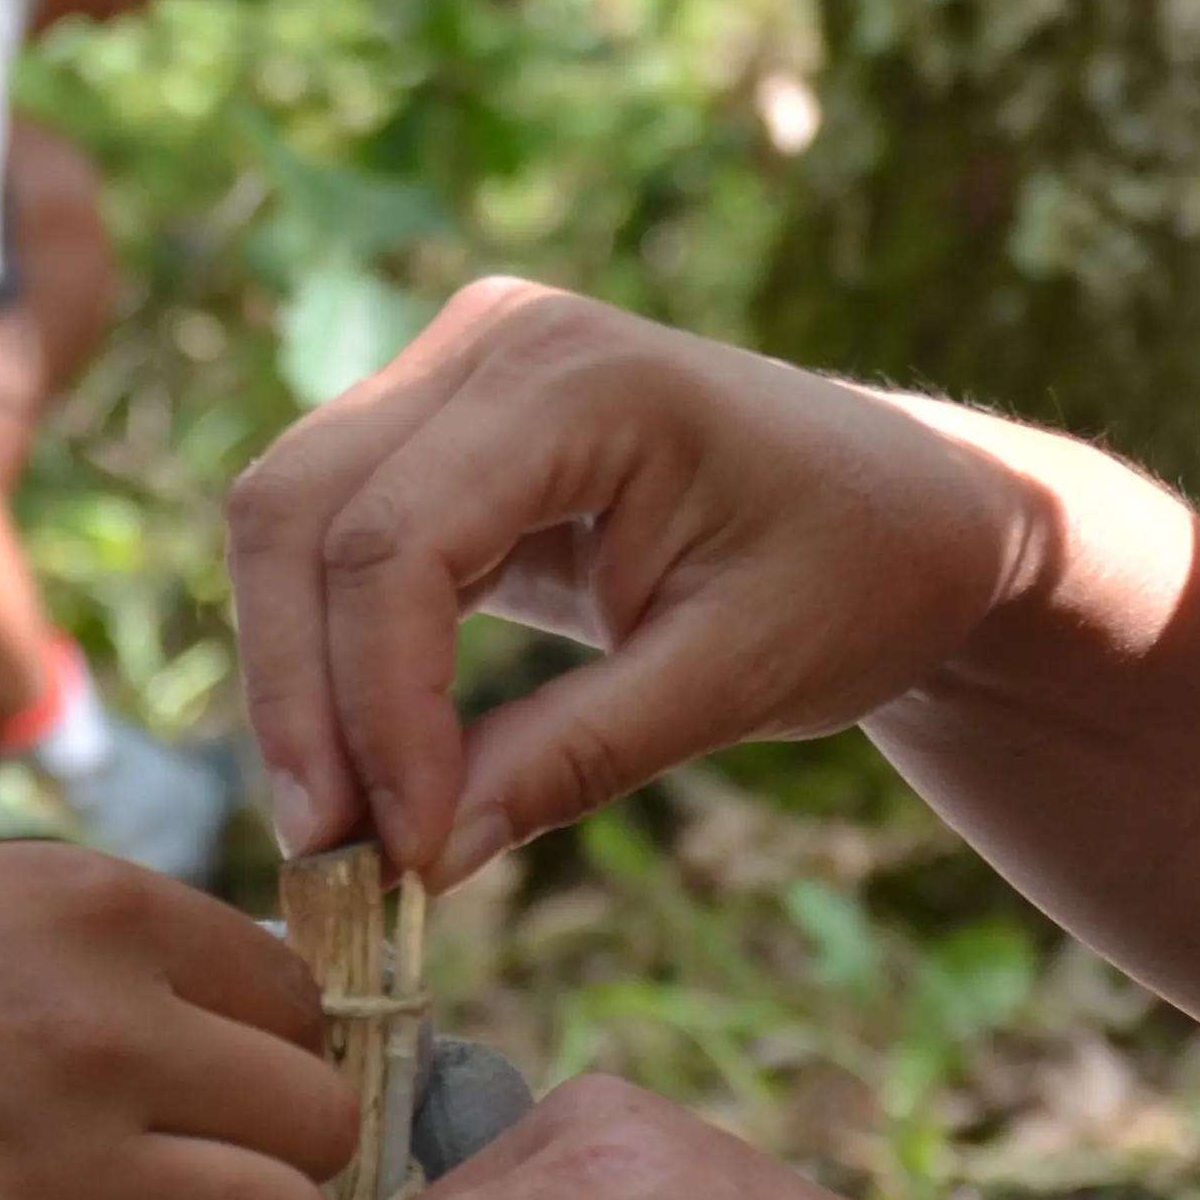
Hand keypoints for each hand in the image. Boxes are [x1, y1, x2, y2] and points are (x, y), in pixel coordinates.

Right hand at [0, 837, 358, 1199]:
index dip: (258, 1066)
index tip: (199, 1105)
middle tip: (164, 1196)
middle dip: (257, 1170)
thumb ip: (96, 951)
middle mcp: (113, 1028)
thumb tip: (204, 1020)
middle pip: (318, 1127)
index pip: (298, 1001)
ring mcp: (63, 1171)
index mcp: (104, 913)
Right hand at [227, 281, 1044, 879]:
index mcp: (580, 376)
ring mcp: (455, 369)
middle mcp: (491, 339)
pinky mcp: (439, 426)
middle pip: (299, 513)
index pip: (398, 543)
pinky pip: (331, 534)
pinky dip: (328, 652)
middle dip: (300, 696)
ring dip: (295, 681)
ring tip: (341, 832)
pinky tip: (365, 768)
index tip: (407, 852)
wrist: (912, 510)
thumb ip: (577, 757)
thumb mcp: (741, 678)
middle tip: (331, 859)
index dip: (379, 710)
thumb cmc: (859, 574)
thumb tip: (425, 860)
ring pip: (288, 521)